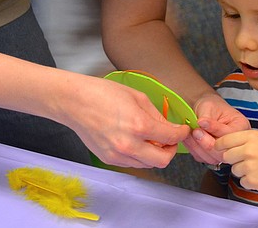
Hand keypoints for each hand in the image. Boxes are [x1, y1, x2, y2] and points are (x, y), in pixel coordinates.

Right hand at [65, 76, 190, 168]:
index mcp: (139, 125)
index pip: (170, 138)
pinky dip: (139, 156)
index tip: (183, 131)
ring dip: (155, 154)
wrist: (74, 102)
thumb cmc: (103, 94)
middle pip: (162, 160)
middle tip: (170, 140)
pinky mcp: (108, 159)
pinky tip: (136, 142)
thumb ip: (157, 116)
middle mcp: (128, 144)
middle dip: (171, 150)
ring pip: (148, 164)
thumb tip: (170, 128)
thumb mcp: (137, 97)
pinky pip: (132, 163)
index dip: (181, 134)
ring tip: (151, 139)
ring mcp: (117, 154)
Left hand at [183, 92, 249, 163]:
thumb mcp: (210, 106)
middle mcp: (236, 142)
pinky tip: (189, 140)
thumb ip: (207, 117)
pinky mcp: (213, 156)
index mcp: (241, 127)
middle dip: (206, 142)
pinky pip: (203, 158)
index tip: (201, 122)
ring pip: (212, 158)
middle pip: (223, 151)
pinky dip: (193, 150)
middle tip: (195, 131)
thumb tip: (201, 124)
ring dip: (198, 147)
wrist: (204, 110)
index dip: (214, 129)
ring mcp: (225, 151)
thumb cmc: (211, 106)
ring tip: (190, 134)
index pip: (229, 134)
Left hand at [215, 130, 257, 191]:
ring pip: (234, 170)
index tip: (220, 149)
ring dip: (243, 171)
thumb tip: (222, 146)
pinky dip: (250, 181)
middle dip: (233, 159)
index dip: (220, 145)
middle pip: (226, 156)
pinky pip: (243, 182)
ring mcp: (250, 166)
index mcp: (250, 137)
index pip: (224, 140)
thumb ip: (243, 140)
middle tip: (246, 159)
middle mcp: (248, 150)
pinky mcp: (253, 180)